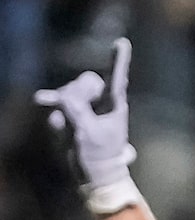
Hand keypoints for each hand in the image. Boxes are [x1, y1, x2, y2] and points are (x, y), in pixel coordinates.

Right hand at [34, 38, 138, 214]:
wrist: (94, 177)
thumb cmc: (99, 159)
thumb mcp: (88, 133)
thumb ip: (75, 110)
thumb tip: (62, 95)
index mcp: (115, 105)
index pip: (116, 78)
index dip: (118, 60)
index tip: (122, 43)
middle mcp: (101, 102)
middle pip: (85, 82)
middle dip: (76, 95)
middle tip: (77, 118)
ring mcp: (86, 107)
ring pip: (68, 93)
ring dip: (64, 110)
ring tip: (69, 131)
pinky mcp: (72, 114)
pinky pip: (58, 104)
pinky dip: (55, 112)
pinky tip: (47, 111)